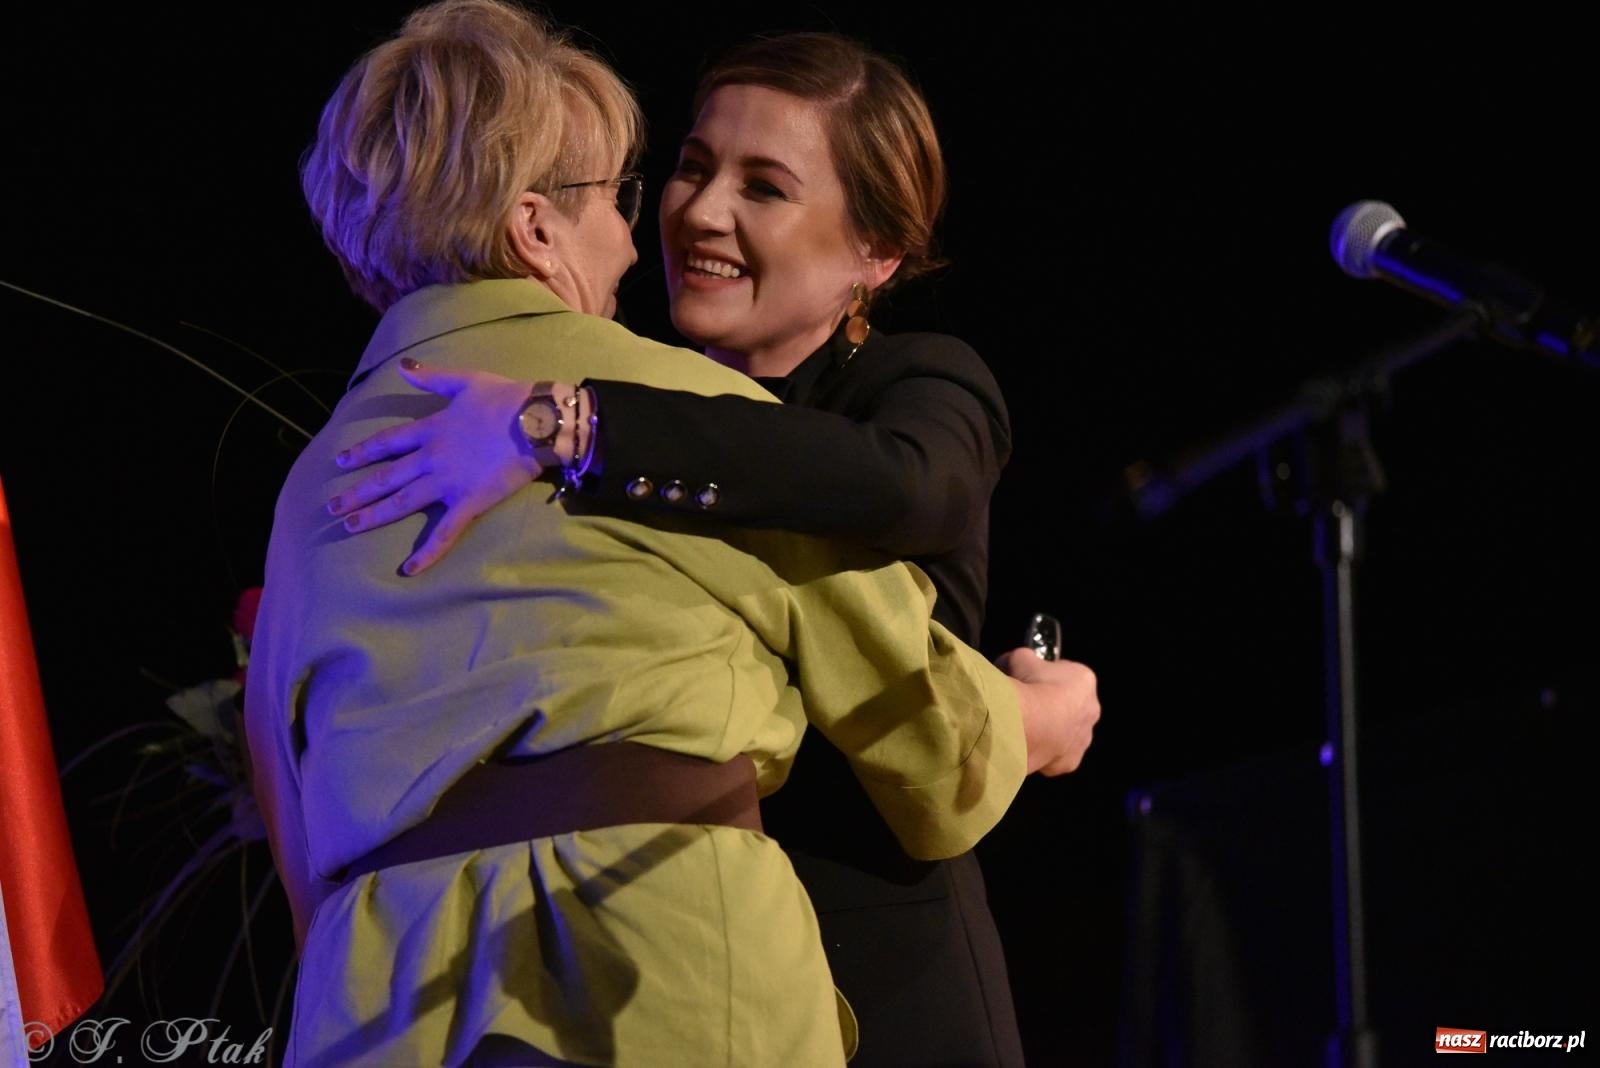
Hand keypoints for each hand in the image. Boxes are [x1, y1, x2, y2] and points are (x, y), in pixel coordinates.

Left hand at [325, 360, 555, 573]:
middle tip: (333, 507)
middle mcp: (432, 458)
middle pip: (388, 477)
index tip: (341, 461)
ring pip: (404, 502)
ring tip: (350, 526)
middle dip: (358, 492)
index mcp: (431, 430)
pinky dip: (428, 552)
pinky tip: (409, 570)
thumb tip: (403, 366)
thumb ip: (431, 376)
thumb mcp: (465, 380)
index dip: (363, 452)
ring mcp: (448, 483)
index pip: (388, 442)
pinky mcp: (469, 503)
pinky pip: (445, 532)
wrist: (535, 421)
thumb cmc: (505, 398)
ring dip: (375, 515)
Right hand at [998, 648, 1099, 775]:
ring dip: (1050, 731)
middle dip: (1051, 706)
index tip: (1029, 682)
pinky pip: (1057, 756)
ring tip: (1026, 728)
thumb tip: (1013, 663)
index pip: (1065, 676)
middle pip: (1069, 706)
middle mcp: (1091, 709)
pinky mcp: (1071, 761)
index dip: (1044, 678)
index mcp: (1084, 680)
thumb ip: (1022, 660)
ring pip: (1066, 733)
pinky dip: (1044, 753)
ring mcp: (1083, 738)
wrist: (1029, 724)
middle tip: (1027, 707)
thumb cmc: (1029, 687)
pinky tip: (1028, 746)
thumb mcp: (1020, 658)